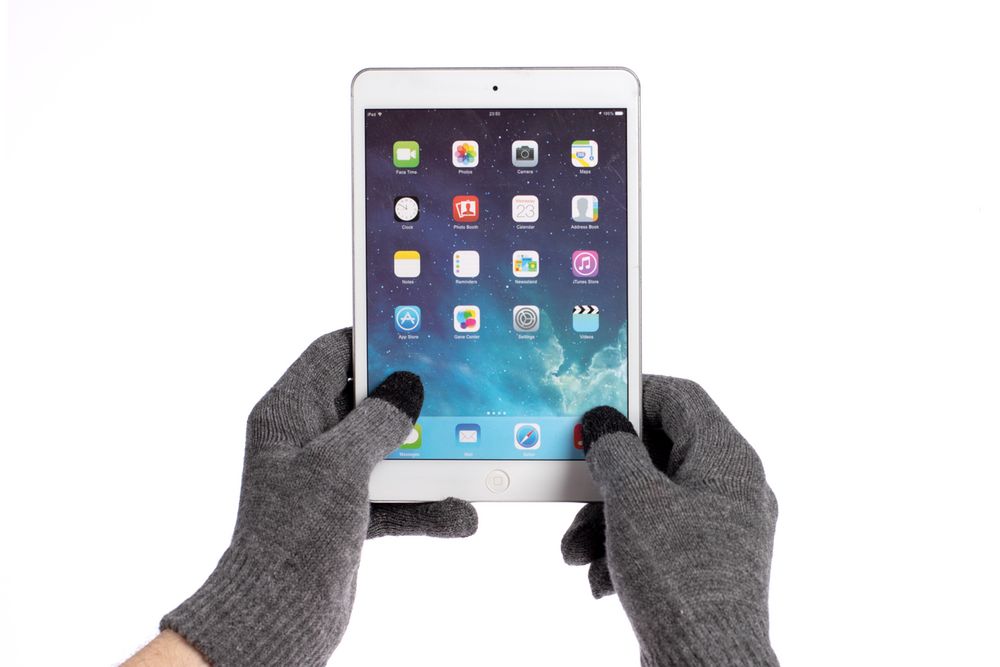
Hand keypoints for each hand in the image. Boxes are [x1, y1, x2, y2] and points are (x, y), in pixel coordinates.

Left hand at [159, 328, 476, 666]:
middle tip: (454, 391)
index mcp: (289, 414)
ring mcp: (328, 477)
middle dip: (412, 403)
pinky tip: (460, 516)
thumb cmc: (293, 534)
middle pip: (368, 400)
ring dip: (428, 461)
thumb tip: (408, 386)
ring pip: (388, 451)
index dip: (371, 339)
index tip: (414, 333)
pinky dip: (424, 505)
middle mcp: (307, 439)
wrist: (280, 616)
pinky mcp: (347, 512)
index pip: (331, 355)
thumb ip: (379, 419)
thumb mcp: (339, 464)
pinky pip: (394, 496)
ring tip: (469, 460)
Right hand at [561, 376, 778, 665]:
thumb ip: (614, 451)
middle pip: (657, 453)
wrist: (705, 664)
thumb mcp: (633, 500)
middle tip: (575, 482)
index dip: (634, 394)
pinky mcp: (703, 565)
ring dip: (603, 520)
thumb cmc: (680, 579)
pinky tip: (600, 578)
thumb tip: (602, 422)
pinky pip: (655, 537)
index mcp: (728, 459)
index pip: (681, 399)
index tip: (595, 403)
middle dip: (606, 476)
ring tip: (575, 551)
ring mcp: (719, 529)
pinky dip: (621, 550)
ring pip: (649, 499)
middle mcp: (730, 489)